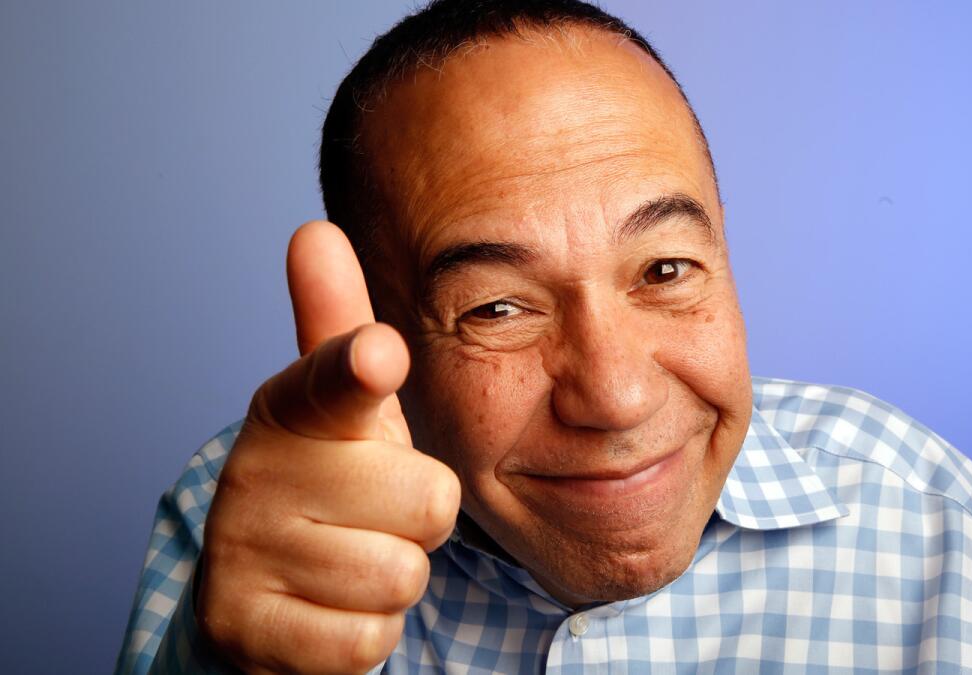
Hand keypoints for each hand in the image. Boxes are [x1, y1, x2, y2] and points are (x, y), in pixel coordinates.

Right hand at [196, 221, 460, 673]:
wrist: (259, 597)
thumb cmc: (328, 487)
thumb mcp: (344, 413)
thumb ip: (338, 329)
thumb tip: (314, 229)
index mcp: (291, 408)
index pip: (330, 380)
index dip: (357, 368)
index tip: (378, 354)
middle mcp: (255, 475)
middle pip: (427, 499)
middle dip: (419, 519)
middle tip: (374, 515)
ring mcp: (243, 555)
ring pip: (402, 574)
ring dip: (394, 578)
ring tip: (351, 559)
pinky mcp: (248, 631)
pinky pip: (369, 639)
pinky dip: (367, 631)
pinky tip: (330, 610)